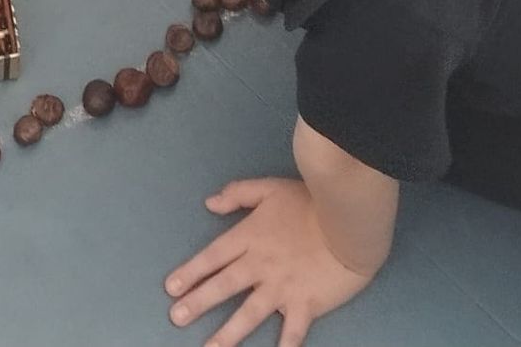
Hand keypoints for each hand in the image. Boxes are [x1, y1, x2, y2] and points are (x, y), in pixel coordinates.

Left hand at [165, 178, 378, 346]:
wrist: (349, 222)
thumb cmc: (311, 203)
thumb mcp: (270, 188)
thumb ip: (239, 193)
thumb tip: (210, 203)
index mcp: (249, 237)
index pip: (213, 257)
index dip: (191, 273)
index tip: (171, 288)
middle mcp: (260, 265)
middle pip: (224, 286)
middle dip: (198, 303)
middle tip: (176, 318)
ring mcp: (282, 287)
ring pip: (249, 313)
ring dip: (228, 333)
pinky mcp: (306, 303)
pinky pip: (292, 331)